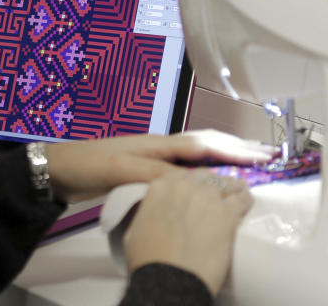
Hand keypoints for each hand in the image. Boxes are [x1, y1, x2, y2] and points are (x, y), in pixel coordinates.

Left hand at [45, 129, 273, 202]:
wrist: (59, 170)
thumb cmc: (89, 164)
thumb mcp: (123, 169)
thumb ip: (158, 174)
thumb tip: (195, 181)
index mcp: (159, 143)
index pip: (205, 144)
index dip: (234, 150)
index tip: (263, 155)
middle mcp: (161, 147)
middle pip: (207, 145)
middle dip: (237, 149)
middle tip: (268, 157)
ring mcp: (154, 159)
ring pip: (198, 157)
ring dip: (224, 160)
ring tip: (249, 167)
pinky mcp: (147, 172)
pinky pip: (186, 170)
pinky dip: (204, 173)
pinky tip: (210, 184)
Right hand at [123, 169, 252, 296]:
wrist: (169, 278)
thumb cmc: (147, 259)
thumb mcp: (136, 228)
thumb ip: (148, 213)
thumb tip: (154, 215)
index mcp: (160, 187)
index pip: (180, 174)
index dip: (190, 182)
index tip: (195, 189)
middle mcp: (184, 186)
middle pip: (204, 176)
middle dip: (210, 184)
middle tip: (215, 194)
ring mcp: (207, 198)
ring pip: (226, 183)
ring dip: (230, 188)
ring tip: (236, 193)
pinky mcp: (227, 214)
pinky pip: (242, 199)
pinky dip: (245, 199)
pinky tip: (246, 202)